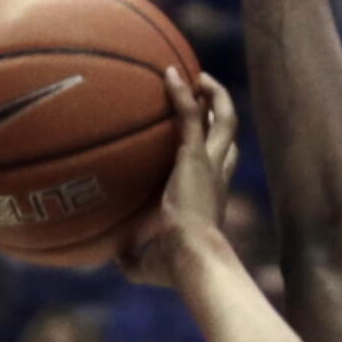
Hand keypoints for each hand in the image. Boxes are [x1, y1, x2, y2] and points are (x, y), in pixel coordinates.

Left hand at [119, 70, 237, 286]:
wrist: (193, 259)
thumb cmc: (176, 268)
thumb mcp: (148, 263)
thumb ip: (133, 257)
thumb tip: (114, 256)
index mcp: (210, 197)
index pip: (222, 164)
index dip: (217, 146)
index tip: (203, 132)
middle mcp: (217, 176)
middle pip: (228, 134)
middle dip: (218, 110)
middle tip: (202, 91)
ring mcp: (211, 164)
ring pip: (223, 117)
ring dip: (212, 93)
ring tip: (195, 75)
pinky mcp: (198, 156)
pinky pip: (191, 114)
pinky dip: (181, 93)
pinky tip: (168, 73)